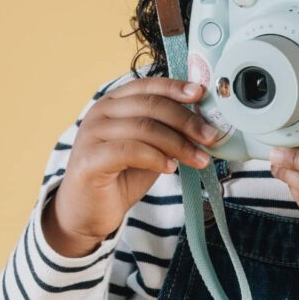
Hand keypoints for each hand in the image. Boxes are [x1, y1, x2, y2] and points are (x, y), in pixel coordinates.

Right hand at [44, 78, 219, 256]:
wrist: (87, 213)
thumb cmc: (119, 178)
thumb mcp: (149, 149)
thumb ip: (167, 132)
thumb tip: (202, 124)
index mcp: (114, 102)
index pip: (148, 86)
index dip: (176, 88)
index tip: (201, 95)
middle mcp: (100, 112)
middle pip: (150, 105)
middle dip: (186, 120)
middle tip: (211, 136)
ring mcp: (91, 134)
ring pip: (144, 127)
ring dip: (178, 143)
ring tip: (198, 159)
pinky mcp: (89, 159)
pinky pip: (130, 150)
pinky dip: (156, 158)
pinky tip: (170, 168)